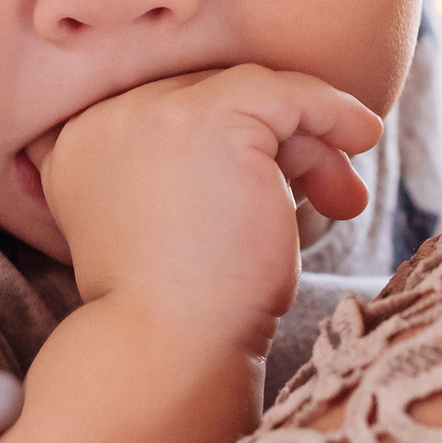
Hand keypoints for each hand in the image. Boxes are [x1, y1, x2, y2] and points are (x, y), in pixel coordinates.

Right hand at [35, 67, 381, 353]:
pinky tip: (363, 136)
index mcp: (78, 144)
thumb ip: (187, 174)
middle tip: (328, 194)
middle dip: (277, 144)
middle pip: (210, 96)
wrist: (171, 350)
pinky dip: (330, 110)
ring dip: (308, 142)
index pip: (171, 111)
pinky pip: (284, 92)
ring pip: (249, 94)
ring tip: (344, 197)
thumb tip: (284, 144)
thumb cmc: (180, 310)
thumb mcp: (169, 225)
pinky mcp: (206, 119)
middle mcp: (100, 116)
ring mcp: (150, 111)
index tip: (280, 181)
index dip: (232, 141)